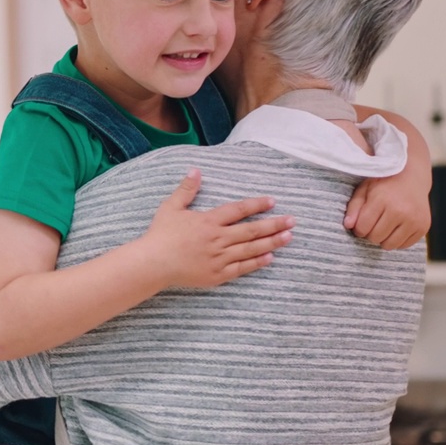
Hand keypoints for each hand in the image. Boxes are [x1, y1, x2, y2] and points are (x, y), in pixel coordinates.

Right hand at [142, 169, 293, 288]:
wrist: (153, 263)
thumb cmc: (160, 234)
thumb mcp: (171, 207)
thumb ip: (186, 189)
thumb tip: (196, 170)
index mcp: (208, 221)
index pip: (238, 210)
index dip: (256, 205)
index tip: (272, 201)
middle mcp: (218, 239)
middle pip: (251, 230)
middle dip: (274, 224)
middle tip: (292, 221)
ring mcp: (219, 258)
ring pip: (251, 249)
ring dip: (271, 242)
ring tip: (288, 237)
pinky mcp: (217, 274)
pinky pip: (242, 268)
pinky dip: (256, 263)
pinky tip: (269, 258)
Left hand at [344, 172, 430, 249]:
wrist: (412, 177)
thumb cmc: (384, 183)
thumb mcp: (364, 189)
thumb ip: (354, 207)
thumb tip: (348, 226)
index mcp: (382, 199)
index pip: (363, 227)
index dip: (358, 228)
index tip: (361, 223)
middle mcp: (400, 211)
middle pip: (375, 238)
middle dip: (370, 233)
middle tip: (373, 224)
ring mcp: (414, 220)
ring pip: (389, 245)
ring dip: (383, 239)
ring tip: (384, 226)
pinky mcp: (423, 227)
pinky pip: (403, 246)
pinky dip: (397, 240)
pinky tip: (396, 227)